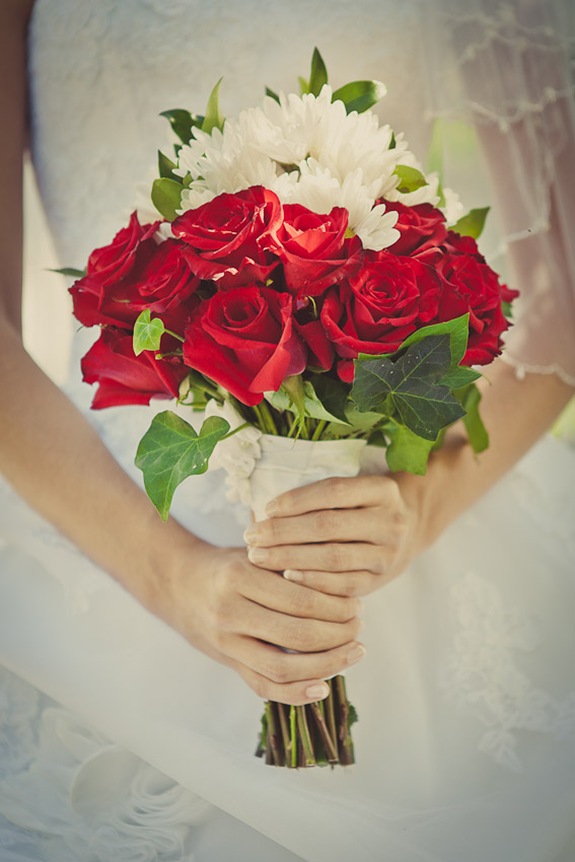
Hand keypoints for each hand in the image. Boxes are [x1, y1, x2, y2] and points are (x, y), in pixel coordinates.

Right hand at [157, 539, 364, 704]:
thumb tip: (345, 585)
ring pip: (283, 667)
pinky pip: (264, 687)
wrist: (177, 583)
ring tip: (353, 652)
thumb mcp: (254, 552)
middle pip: (297, 634)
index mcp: (240, 577)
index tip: (357, 604)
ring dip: (327, 665)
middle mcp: (230, 612)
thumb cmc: (228, 564)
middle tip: (359, 627)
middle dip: (338, 635)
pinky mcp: (227, 662)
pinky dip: (296, 693)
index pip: (301, 599)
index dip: (336, 606)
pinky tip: (323, 687)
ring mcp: (226, 642)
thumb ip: (290, 564)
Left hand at [243, 474, 416, 597]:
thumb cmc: (364, 506)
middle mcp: (390, 521)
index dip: (297, 499)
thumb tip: (261, 505)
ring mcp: (387, 554)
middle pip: (328, 526)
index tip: (265, 508)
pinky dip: (312, 581)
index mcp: (382, 489)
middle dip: (284, 532)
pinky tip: (286, 577)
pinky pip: (342, 585)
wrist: (410, 530)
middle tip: (251, 537)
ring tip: (259, 556)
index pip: (334, 491)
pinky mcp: (379, 581)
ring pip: (333, 558)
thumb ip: (319, 494)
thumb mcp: (355, 490)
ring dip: (290, 558)